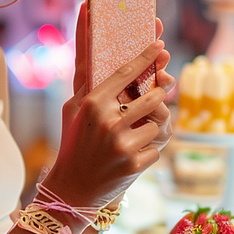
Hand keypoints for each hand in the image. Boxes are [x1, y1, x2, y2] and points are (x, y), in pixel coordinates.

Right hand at [45, 6, 169, 211]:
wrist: (73, 188)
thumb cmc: (73, 141)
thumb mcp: (72, 109)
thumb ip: (86, 80)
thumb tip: (90, 44)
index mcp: (92, 104)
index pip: (126, 73)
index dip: (146, 58)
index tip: (160, 46)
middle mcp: (108, 122)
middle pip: (151, 96)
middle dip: (157, 95)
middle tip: (154, 96)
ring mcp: (122, 144)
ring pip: (157, 123)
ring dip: (148, 128)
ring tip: (129, 137)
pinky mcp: (134, 165)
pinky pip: (156, 148)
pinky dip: (146, 151)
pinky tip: (128, 157)